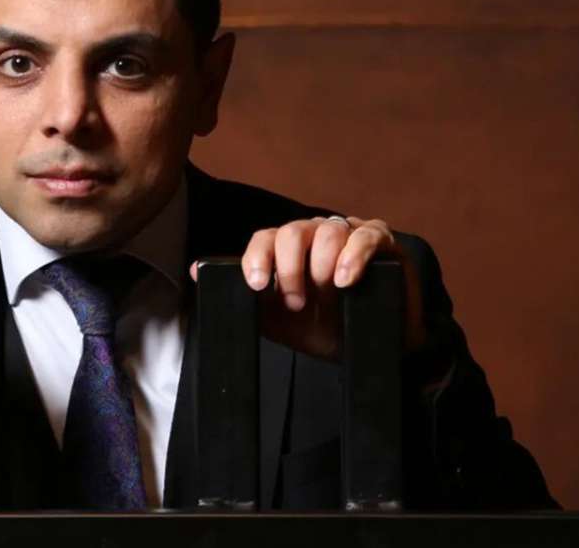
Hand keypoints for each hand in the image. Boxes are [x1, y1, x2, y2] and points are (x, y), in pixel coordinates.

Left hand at [192, 216, 423, 360]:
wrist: (367, 348)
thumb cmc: (322, 328)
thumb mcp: (277, 319)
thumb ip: (243, 296)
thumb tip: (197, 272)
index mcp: (288, 249)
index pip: (265, 238)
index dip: (257, 258)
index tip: (258, 285)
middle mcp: (315, 234)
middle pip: (292, 231)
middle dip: (289, 268)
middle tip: (297, 302)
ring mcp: (348, 233)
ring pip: (327, 231)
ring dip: (321, 266)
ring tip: (327, 294)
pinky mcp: (381, 241)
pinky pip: (365, 236)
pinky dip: (353, 256)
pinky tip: (346, 279)